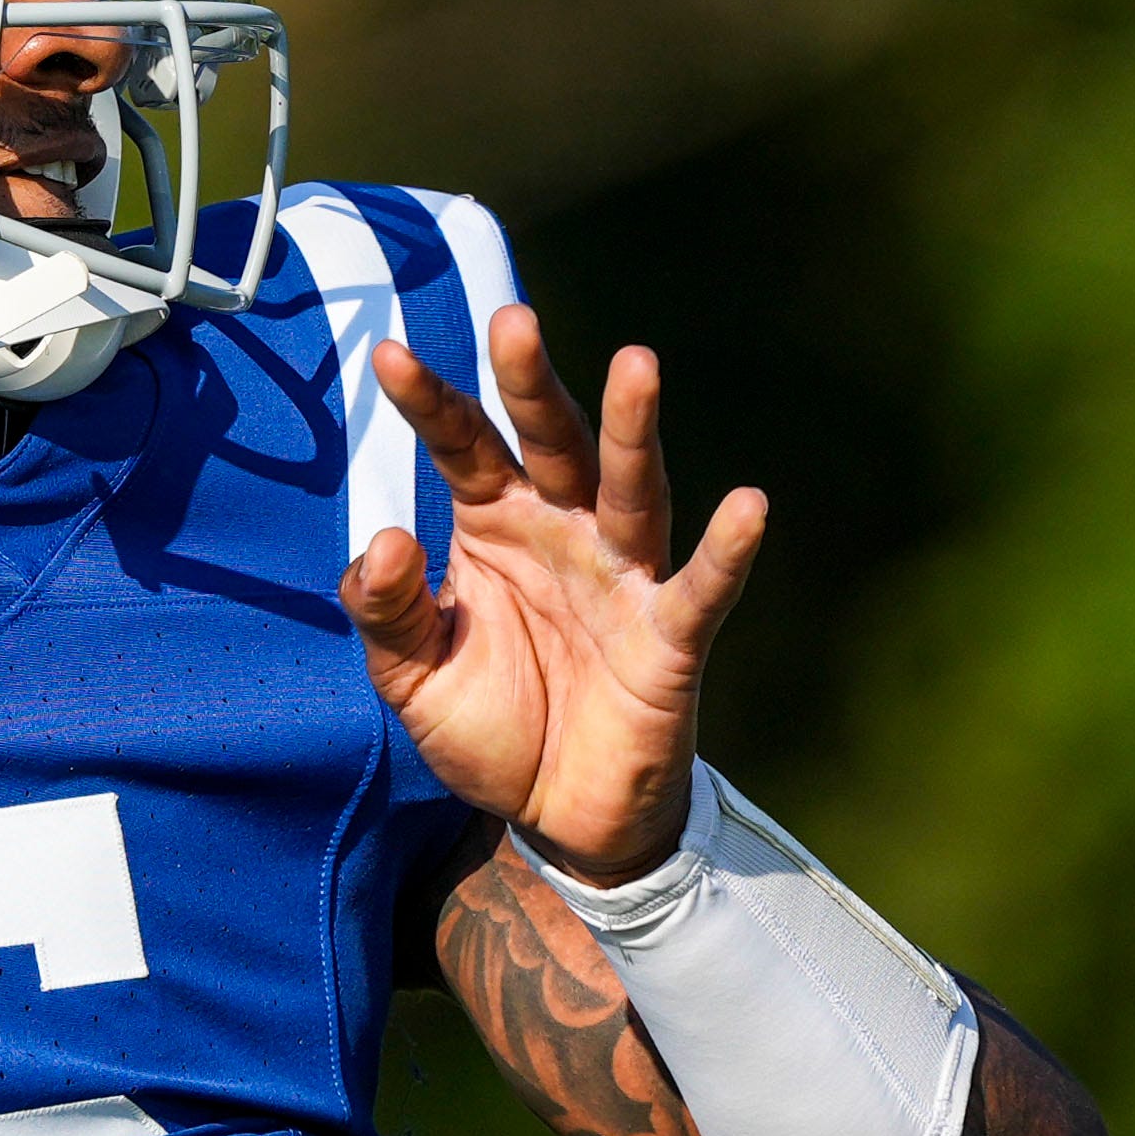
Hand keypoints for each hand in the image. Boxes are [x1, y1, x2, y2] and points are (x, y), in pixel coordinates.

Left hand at [339, 306, 766, 884]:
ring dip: (633, 432)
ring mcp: (622, 577)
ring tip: (635, 364)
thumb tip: (385, 538)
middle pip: (551, 443)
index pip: (462, 446)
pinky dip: (726, 551)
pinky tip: (748, 504)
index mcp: (494, 524)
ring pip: (632, 490)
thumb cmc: (490, 726)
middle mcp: (563, 531)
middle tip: (513, 319)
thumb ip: (386, 610)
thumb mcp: (410, 675)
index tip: (387, 353)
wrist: (555, 816)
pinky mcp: (670, 638)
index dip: (430, 403)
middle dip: (533, 384)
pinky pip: (702, 589)